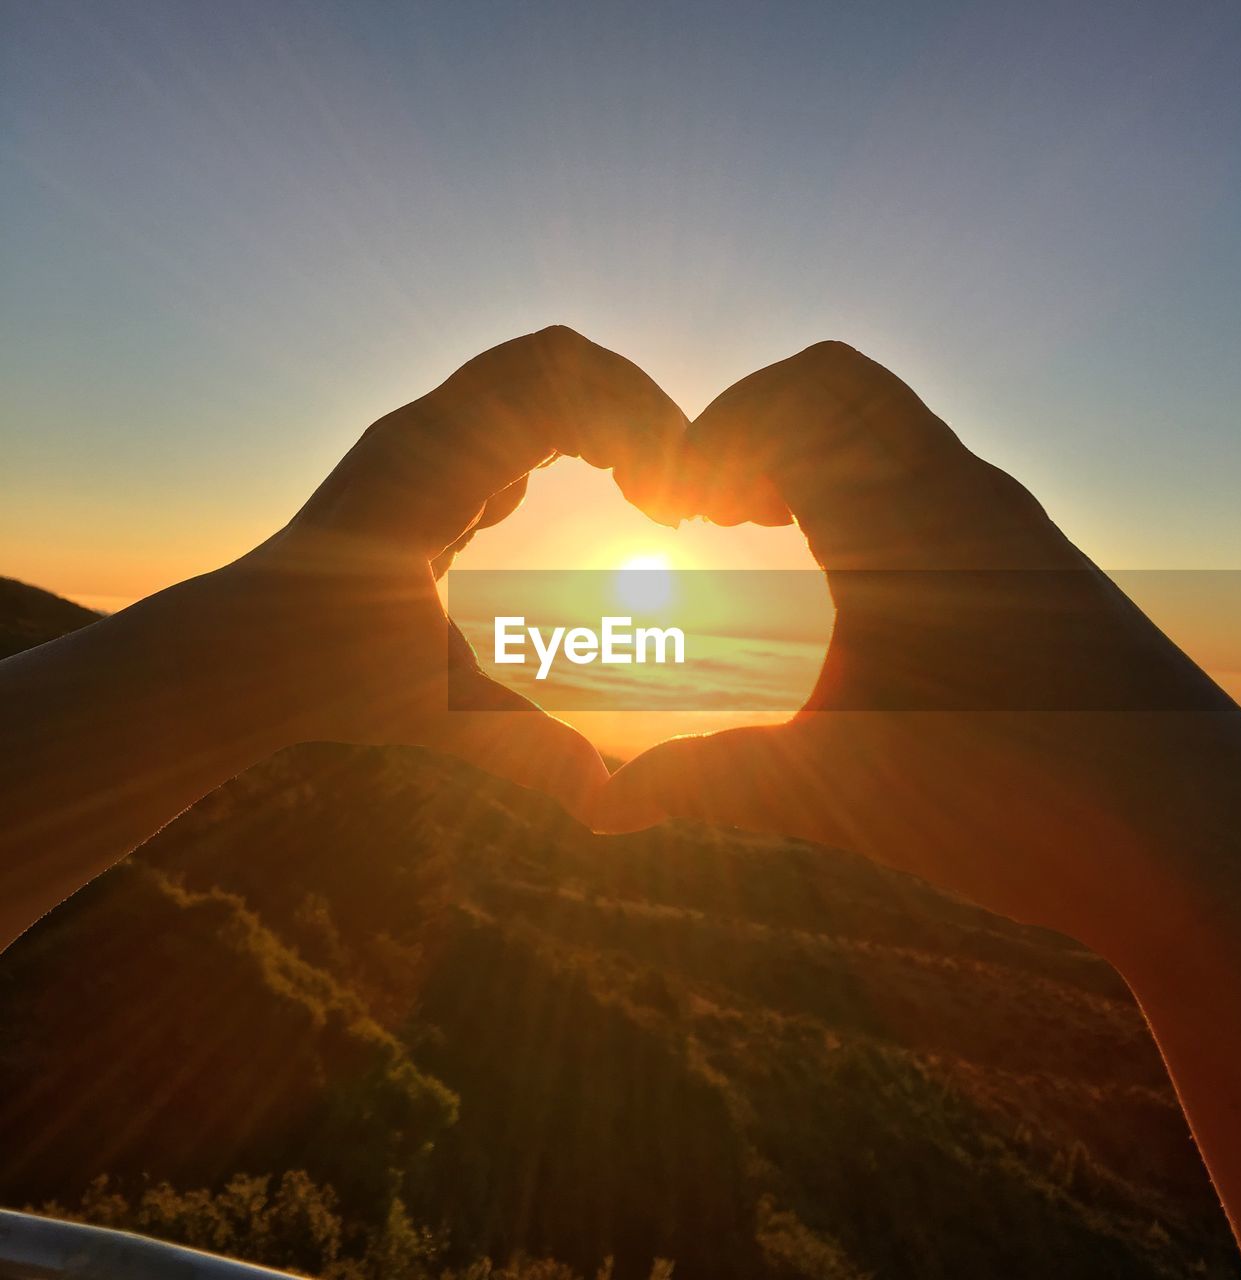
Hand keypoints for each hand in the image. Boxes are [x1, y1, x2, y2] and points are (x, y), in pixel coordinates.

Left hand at [209, 325, 688, 820]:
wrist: (233, 659)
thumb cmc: (318, 677)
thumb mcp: (432, 711)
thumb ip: (525, 750)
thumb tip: (609, 804)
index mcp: (429, 464)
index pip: (557, 381)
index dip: (635, 424)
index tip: (669, 507)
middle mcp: (423, 434)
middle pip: (554, 359)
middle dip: (632, 409)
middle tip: (672, 491)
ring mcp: (420, 445)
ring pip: (531, 380)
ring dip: (600, 422)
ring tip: (646, 498)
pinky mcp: (423, 469)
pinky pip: (507, 418)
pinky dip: (564, 441)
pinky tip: (582, 502)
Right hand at [597, 342, 1240, 1275]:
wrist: (1194, 840)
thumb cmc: (1014, 800)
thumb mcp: (832, 790)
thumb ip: (705, 783)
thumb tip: (598, 810)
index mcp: (897, 519)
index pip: (787, 398)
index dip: (705, 439)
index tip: (667, 512)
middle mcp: (961, 493)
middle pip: (837, 381)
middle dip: (753, 423)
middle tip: (710, 510)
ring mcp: (1009, 523)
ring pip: (893, 426)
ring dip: (813, 454)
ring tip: (763, 530)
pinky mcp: (1039, 563)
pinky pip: (935, 475)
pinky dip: (869, 490)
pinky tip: (849, 579)